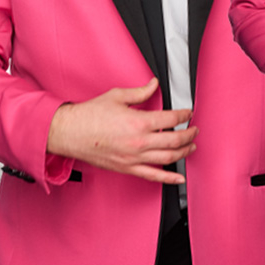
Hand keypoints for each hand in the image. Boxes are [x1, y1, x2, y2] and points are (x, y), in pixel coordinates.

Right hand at [47, 77, 195, 181]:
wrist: (70, 133)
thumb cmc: (89, 116)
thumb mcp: (117, 96)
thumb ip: (140, 92)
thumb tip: (153, 85)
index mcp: (138, 121)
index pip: (172, 118)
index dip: (184, 115)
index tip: (188, 113)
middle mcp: (139, 142)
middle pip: (175, 140)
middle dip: (189, 134)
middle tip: (194, 130)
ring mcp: (134, 158)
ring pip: (168, 158)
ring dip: (184, 152)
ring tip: (191, 147)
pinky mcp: (127, 168)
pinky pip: (153, 176)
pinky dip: (169, 179)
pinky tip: (179, 179)